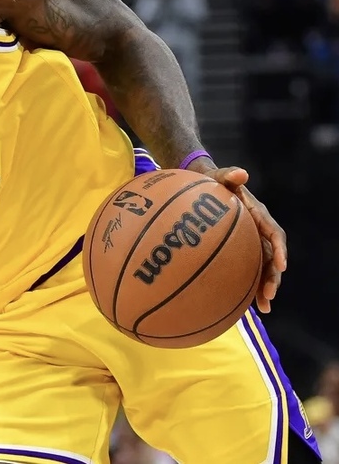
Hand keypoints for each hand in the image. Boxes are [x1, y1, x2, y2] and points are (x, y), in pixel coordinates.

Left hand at [202, 166, 285, 313]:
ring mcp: (247, 244)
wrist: (200, 187)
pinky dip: (245, 288)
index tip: (281, 264)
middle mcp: (257, 232)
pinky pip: (244, 272)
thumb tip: (241, 173)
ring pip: (260, 269)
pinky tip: (242, 307)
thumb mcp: (217, 176)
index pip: (274, 234)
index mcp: (258, 216)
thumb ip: (229, 174)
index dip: (279, 250)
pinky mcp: (235, 252)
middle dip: (273, 277)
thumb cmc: (210, 181)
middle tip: (269, 294)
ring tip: (262, 309)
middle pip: (271, 258)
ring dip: (263, 289)